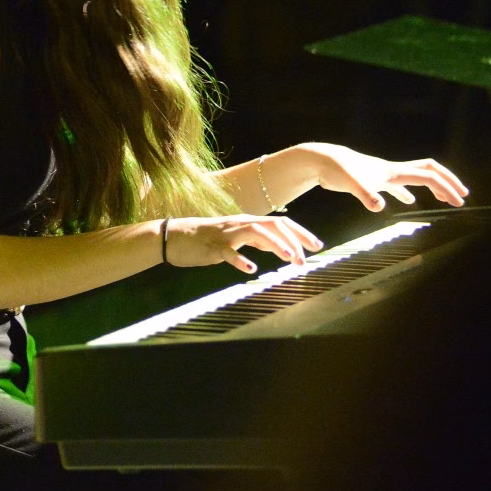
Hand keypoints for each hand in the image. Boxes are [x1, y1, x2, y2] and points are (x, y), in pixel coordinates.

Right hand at [165, 215, 323, 274]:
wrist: (172, 236)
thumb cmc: (205, 238)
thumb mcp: (236, 237)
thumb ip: (256, 239)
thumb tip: (278, 245)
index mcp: (247, 222)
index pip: (280, 223)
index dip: (300, 233)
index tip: (317, 245)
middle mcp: (239, 224)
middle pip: (272, 224)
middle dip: (292, 240)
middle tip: (305, 258)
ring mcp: (226, 234)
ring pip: (255, 233)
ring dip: (275, 245)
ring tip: (290, 259)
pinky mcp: (212, 246)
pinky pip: (228, 252)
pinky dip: (240, 259)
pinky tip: (251, 269)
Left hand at [293, 141, 468, 211]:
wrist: (321, 160)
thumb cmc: (336, 170)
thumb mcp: (352, 183)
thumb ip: (366, 194)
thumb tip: (379, 206)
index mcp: (393, 172)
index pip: (428, 177)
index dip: (446, 188)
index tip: (459, 202)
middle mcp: (392, 171)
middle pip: (428, 171)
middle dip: (447, 182)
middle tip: (462, 196)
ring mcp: (383, 175)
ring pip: (415, 177)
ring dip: (432, 186)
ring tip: (445, 198)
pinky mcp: (372, 180)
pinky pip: (397, 186)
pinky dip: (407, 193)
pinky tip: (408, 202)